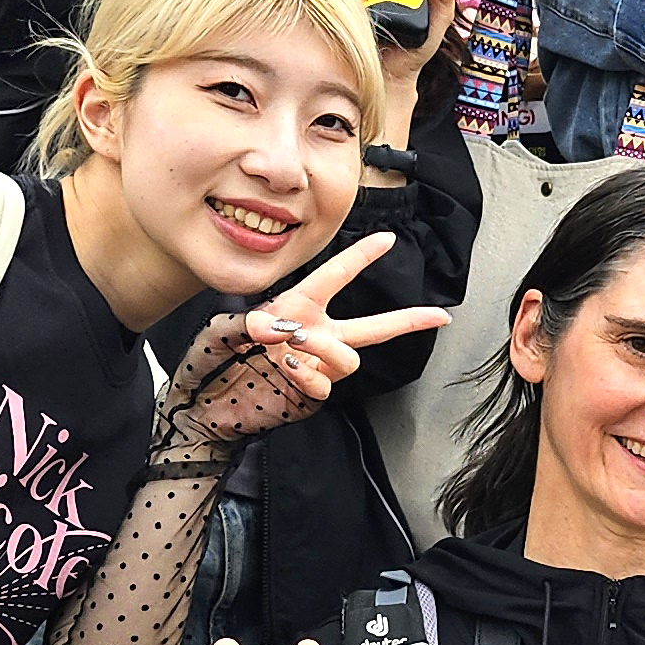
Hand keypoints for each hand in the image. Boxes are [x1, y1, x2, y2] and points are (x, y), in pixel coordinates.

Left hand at [158, 230, 452, 456]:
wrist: (203, 406)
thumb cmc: (211, 361)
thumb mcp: (222, 329)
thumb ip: (248, 322)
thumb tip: (278, 326)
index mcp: (298, 307)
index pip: (335, 277)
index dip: (360, 257)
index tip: (387, 239)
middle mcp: (314, 336)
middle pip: (373, 327)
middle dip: (409, 321)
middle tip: (440, 316)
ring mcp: (315, 368)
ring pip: (350, 358)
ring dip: (326, 347)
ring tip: (295, 344)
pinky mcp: (308, 396)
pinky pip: (325, 386)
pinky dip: (308, 375)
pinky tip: (286, 368)